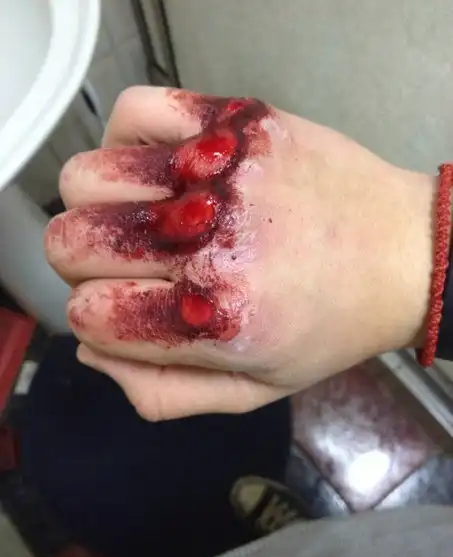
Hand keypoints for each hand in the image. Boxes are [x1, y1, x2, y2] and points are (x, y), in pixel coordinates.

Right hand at [45, 86, 433, 418]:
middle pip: (69, 242)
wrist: (403, 254)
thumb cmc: (331, 327)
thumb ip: (165, 393)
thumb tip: (92, 350)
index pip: (86, 315)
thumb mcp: (255, 391)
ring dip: (99, 204)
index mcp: (214, 319)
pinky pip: (136, 109)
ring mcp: (220, 172)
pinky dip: (129, 138)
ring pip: (87, 177)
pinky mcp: (236, 122)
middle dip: (82, 263)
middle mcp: (209, 242)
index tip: (124, 307)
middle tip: (127, 263)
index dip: (95, 315)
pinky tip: (161, 168)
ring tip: (144, 214)